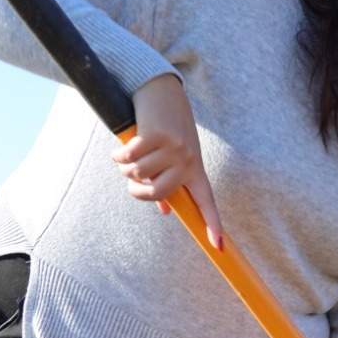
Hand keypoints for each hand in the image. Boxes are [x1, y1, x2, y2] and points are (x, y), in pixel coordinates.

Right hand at [112, 73, 223, 249]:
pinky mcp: (158, 135)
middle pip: (159, 193)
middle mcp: (189, 161)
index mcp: (195, 170)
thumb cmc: (166, 127)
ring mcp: (175, 148)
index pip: (207, 202)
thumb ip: (169, 182)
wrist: (161, 90)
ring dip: (125, 168)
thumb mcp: (174, 155)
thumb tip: (166, 210)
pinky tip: (121, 148)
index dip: (213, 225)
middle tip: (130, 183)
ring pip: (139, 174)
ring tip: (126, 157)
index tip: (218, 247)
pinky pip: (129, 157)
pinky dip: (119, 155)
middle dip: (137, 191)